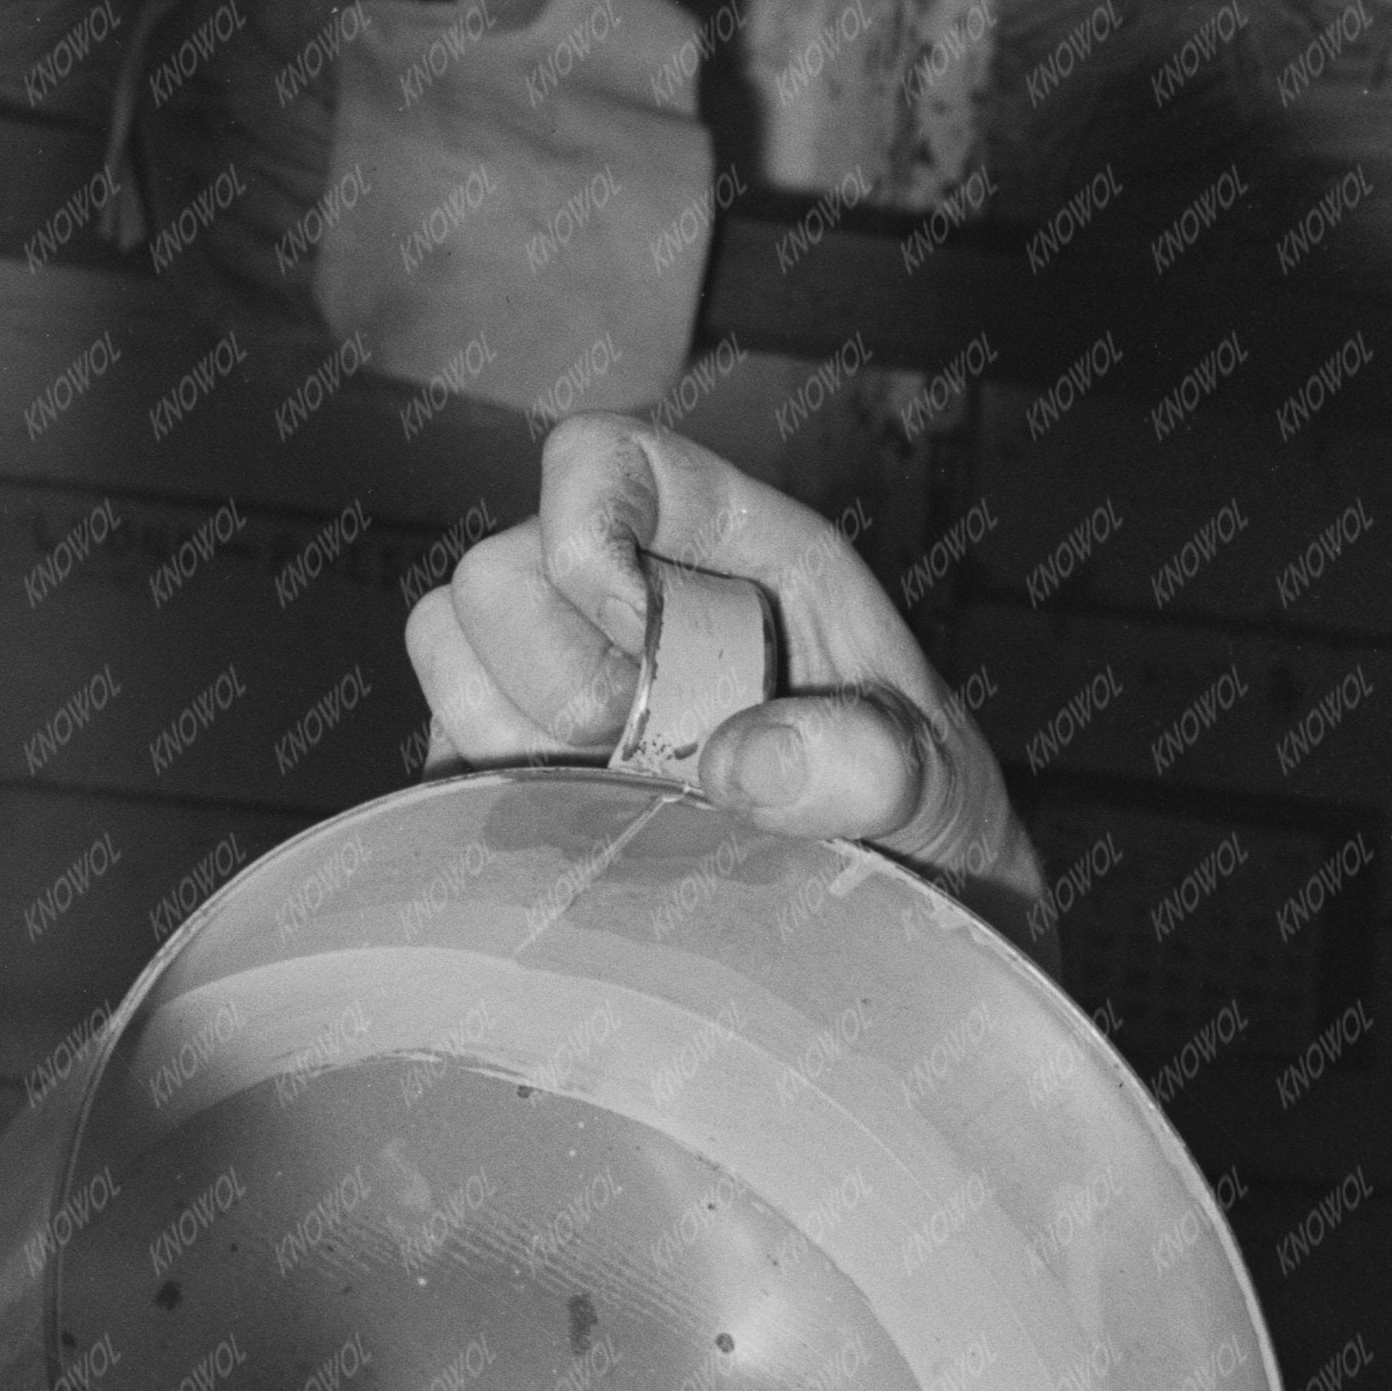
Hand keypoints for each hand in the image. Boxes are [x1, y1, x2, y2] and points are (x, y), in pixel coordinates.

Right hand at [402, 417, 1047, 944]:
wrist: (917, 931)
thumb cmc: (931, 830)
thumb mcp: (941, 791)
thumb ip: (875, 765)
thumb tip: (745, 761)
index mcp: (735, 551)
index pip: (604, 459)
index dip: (587, 522)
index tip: (638, 631)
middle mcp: (634, 603)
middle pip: (498, 571)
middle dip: (552, 671)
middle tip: (646, 755)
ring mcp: (571, 689)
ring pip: (452, 658)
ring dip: (517, 741)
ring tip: (625, 804)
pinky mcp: (532, 779)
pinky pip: (451, 761)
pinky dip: (495, 806)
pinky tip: (590, 846)